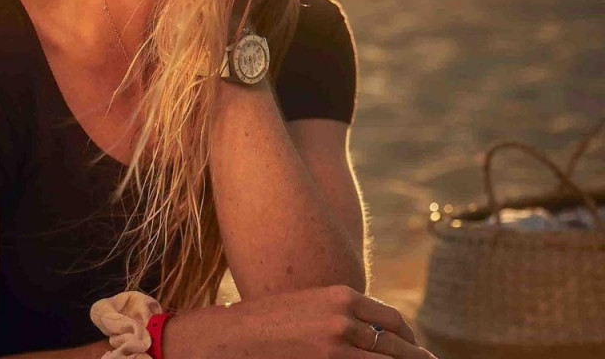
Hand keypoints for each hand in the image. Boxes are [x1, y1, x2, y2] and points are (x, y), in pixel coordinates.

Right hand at [165, 284, 437, 358]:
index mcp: (344, 296)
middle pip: (399, 348)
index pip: (395, 322)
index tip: (416, 353)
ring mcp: (340, 346)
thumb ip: (341, 315)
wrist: (233, 337)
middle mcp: (347, 318)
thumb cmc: (269, 322)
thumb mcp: (310, 306)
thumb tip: (371, 334)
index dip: (411, 342)